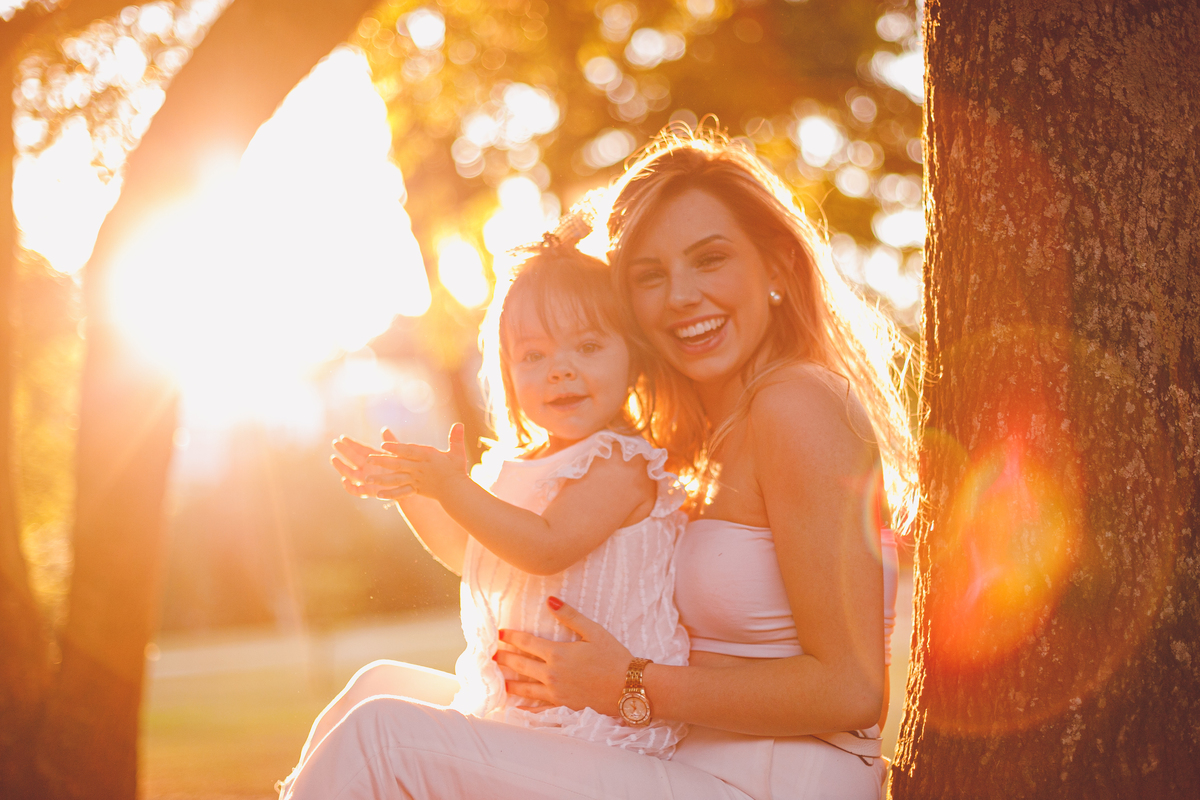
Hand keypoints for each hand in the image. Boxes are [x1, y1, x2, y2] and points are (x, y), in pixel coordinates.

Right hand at [330, 430, 410, 499]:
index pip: (360, 450)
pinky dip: (349, 487)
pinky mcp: (370, 491)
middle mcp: (370, 469)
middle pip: (353, 459)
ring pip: (350, 473)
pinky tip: (344, 480)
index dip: (351, 444)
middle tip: (334, 443)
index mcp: (375, 459)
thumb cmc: (407, 470)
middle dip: (344, 451)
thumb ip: (392, 443)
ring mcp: (368, 480)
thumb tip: (384, 428)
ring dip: (341, 466)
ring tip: (333, 458)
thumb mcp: (400, 454)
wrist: (413, 487)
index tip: (342, 437)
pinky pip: (357, 491)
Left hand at [369, 423, 469, 502]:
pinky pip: (401, 493)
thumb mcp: (457, 453)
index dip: (396, 448)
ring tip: (368, 479)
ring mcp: (416, 480)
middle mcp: (419, 469)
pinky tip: (378, 494)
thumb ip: (456, 438)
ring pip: (397, 479)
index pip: (410, 451)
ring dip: (382, 479)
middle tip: (367, 460)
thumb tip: (460, 424)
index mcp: (427, 457)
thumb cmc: (456, 470)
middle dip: (382, 462)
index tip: (383, 445)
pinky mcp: (415, 489)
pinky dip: (390, 494)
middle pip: (399, 464)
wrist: (456, 491)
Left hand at [496, 597, 630, 713]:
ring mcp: (556, 692)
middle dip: (504, 659)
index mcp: (557, 654)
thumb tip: (550, 600)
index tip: (499, 634)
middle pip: (521, 665)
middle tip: (490, 656)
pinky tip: (519, 706)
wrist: (628, 687)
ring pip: (525, 688)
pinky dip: (526, 706)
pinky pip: (539, 707)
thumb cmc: (614, 657)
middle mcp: (552, 674)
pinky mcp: (563, 705)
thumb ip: (570, 616)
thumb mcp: (593, 631)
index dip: (511, 637)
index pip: (526, 643)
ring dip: (509, 682)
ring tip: (498, 679)